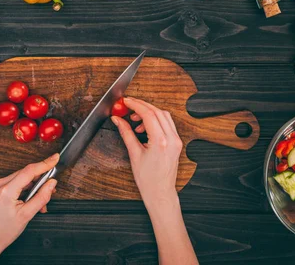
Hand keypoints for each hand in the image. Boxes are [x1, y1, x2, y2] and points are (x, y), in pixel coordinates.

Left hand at [0, 154, 58, 264]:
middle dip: (41, 180)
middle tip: (51, 189)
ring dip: (34, 187)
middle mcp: (0, 185)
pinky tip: (32, 201)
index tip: (55, 158)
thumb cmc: (3, 232)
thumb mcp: (27, 216)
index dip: (45, 163)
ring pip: (23, 179)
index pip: (29, 171)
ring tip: (41, 203)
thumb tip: (51, 184)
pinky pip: (17, 184)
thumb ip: (41, 197)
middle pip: (26, 174)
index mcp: (6, 190)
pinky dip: (27, 190)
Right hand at [112, 98, 197, 264]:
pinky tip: (144, 127)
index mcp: (160, 142)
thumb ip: (126, 133)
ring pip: (164, 116)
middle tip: (128, 106)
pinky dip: (156, 120)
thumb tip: (118, 119)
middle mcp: (171, 139)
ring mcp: (176, 140)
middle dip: (142, 106)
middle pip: (157, 112)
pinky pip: (167, 124)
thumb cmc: (148, 179)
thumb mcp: (134, 154)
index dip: (135, 105)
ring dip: (149, 113)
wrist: (160, 192)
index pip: (148, 114)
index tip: (126, 101)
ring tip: (135, 120)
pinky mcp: (177, 143)